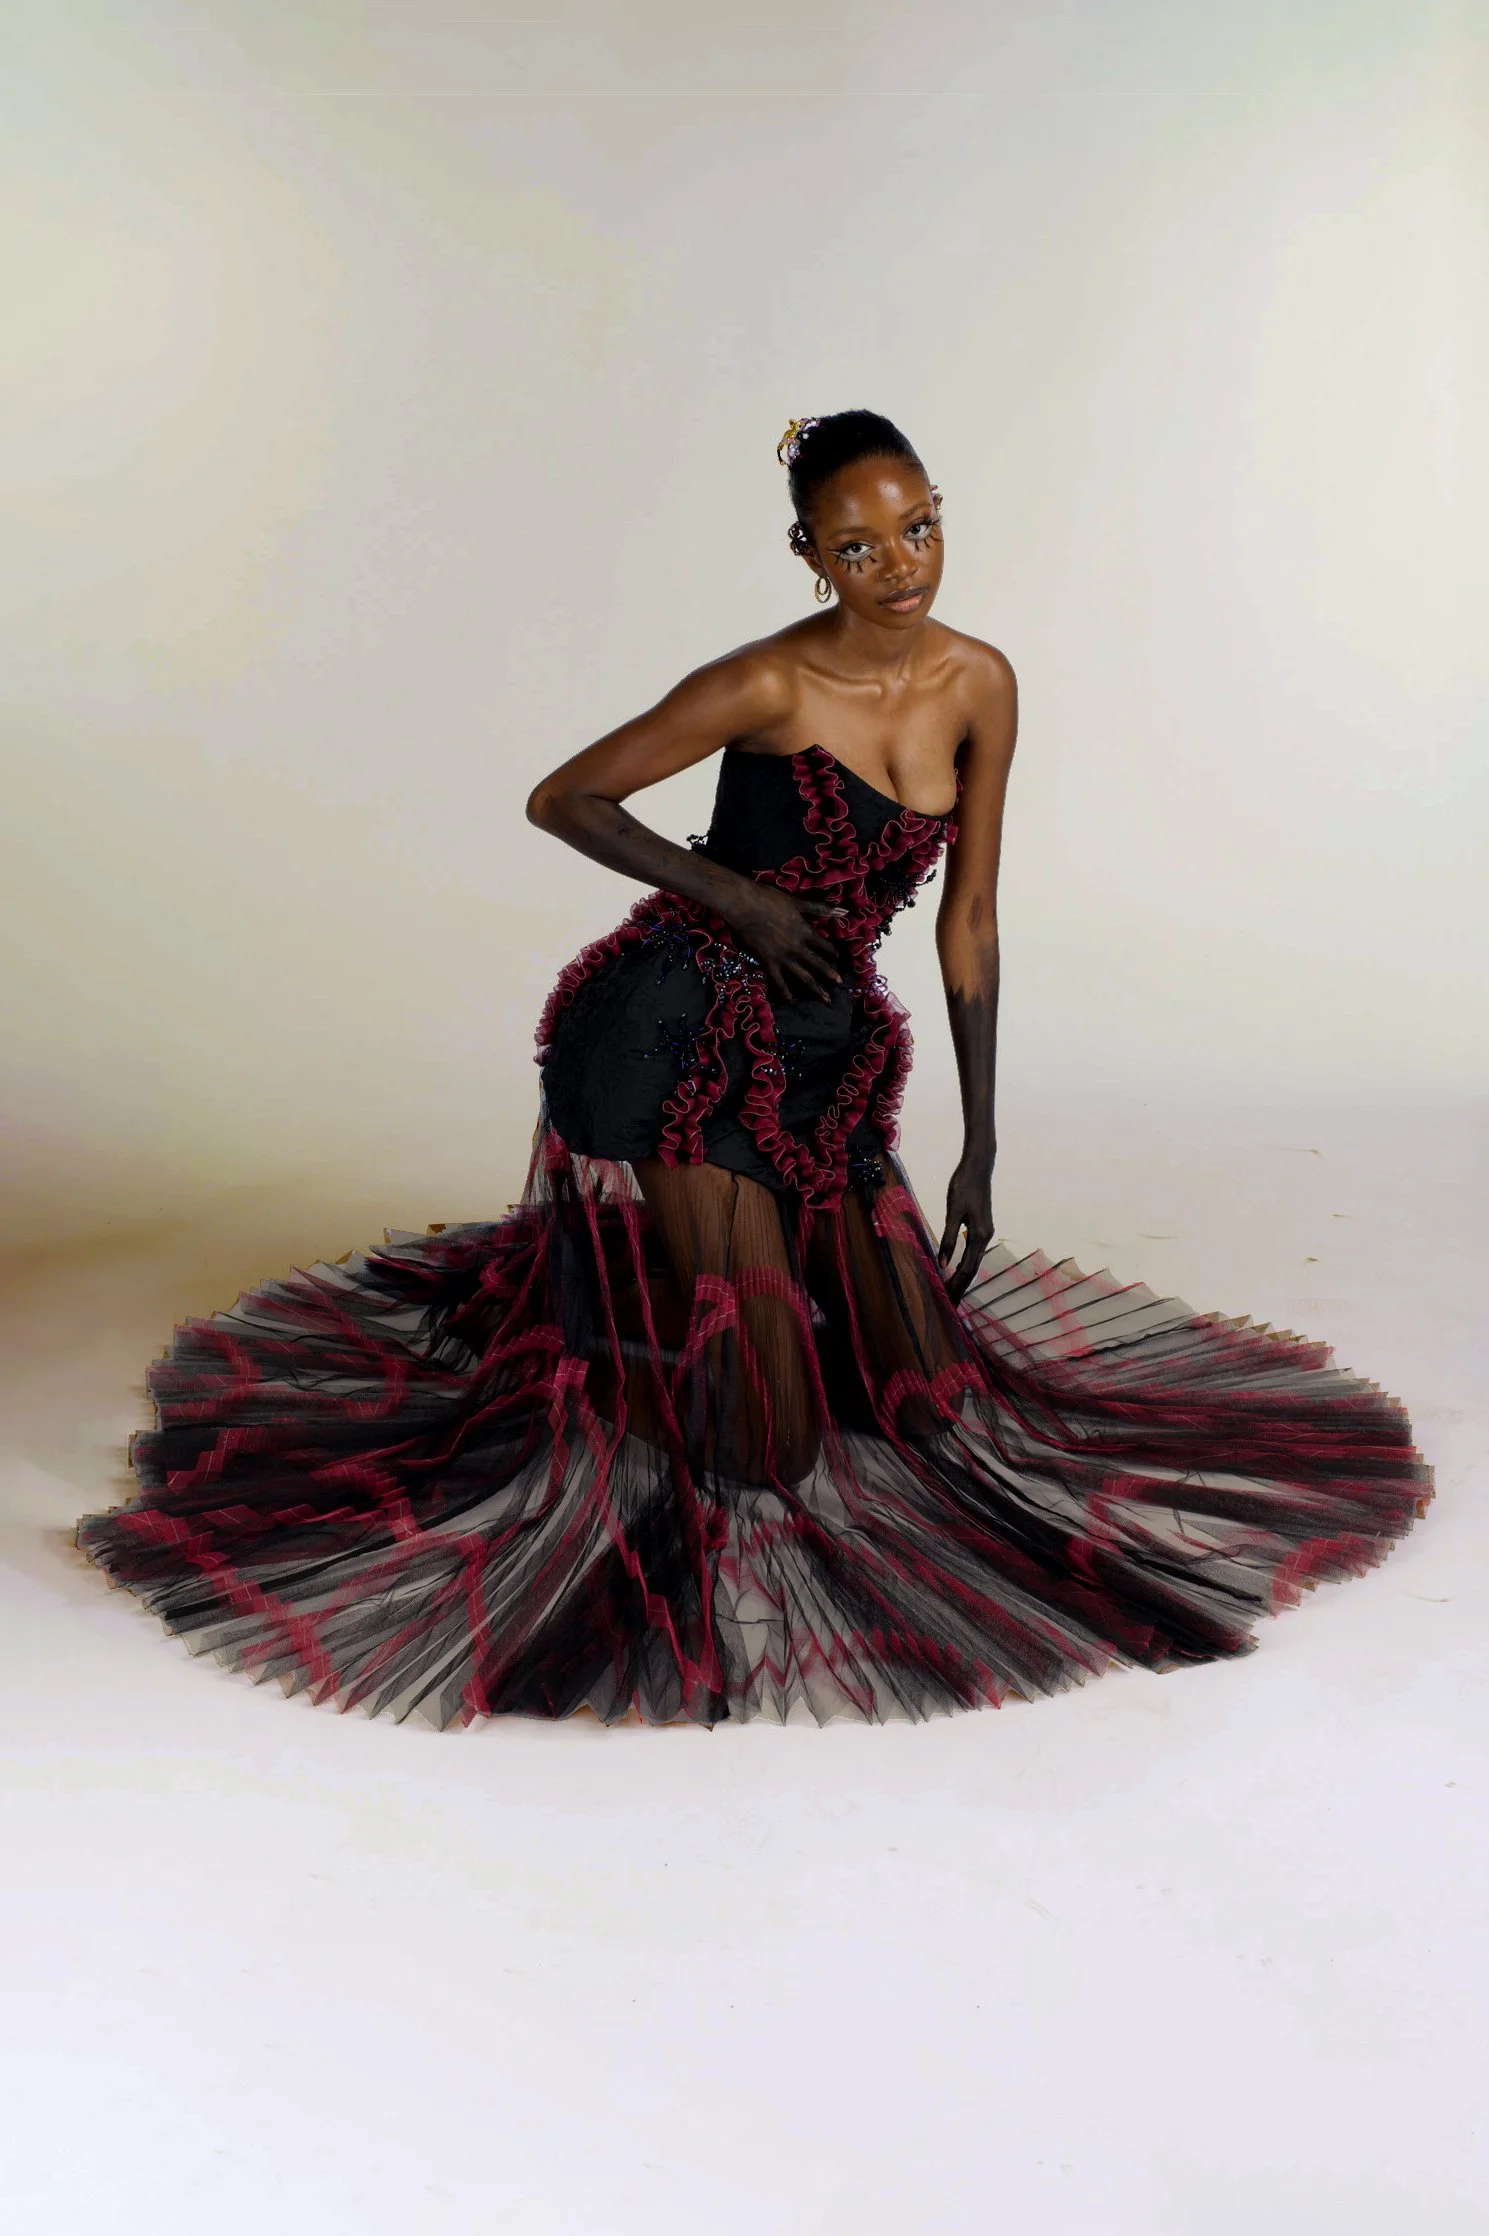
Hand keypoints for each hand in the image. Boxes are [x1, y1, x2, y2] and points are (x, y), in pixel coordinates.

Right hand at [721, 882, 846, 1004]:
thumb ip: (821, 909)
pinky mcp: (768, 963)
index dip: (832, 951)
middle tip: (840, 984)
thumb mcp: (798, 903)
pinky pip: (779, 981)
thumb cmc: (769, 899)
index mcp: (805, 931)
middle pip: (818, 964)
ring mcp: (783, 957)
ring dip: (815, 989)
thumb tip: (845, 910)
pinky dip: (786, 992)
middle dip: (830, 975)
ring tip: (825, 999)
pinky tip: (791, 1000)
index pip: (824, 945)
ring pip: (803, 977)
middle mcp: (797, 948)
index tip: (837, 957)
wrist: (743, 905)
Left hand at [938, 1152, 993, 1303]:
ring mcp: (986, 1232)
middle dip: (961, 1286)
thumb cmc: (963, 1186)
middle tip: (950, 1304)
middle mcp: (986, 1236)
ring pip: (974, 1261)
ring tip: (953, 1291)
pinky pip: (974, 1252)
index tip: (948, 1299)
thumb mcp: (953, 1212)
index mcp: (979, 1235)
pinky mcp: (982, 1227)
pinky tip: (958, 1269)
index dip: (957, 1284)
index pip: (967, 1268)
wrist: (978, 1167)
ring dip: (963, 1277)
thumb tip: (943, 1264)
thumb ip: (948, 1239)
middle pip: (973, 1268)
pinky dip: (965, 1264)